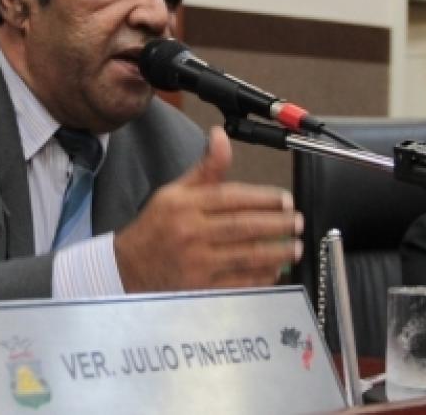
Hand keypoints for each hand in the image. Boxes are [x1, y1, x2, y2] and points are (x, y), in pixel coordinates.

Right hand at [114, 125, 302, 291]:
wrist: (128, 267)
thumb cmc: (156, 227)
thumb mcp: (175, 192)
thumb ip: (205, 168)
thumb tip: (221, 135)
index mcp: (184, 205)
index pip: (231, 198)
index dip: (263, 198)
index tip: (285, 200)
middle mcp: (190, 232)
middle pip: (243, 226)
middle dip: (277, 224)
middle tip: (298, 222)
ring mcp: (196, 263)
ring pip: (246, 255)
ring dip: (276, 251)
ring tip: (296, 245)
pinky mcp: (200, 289)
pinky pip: (239, 282)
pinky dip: (261, 276)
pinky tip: (276, 269)